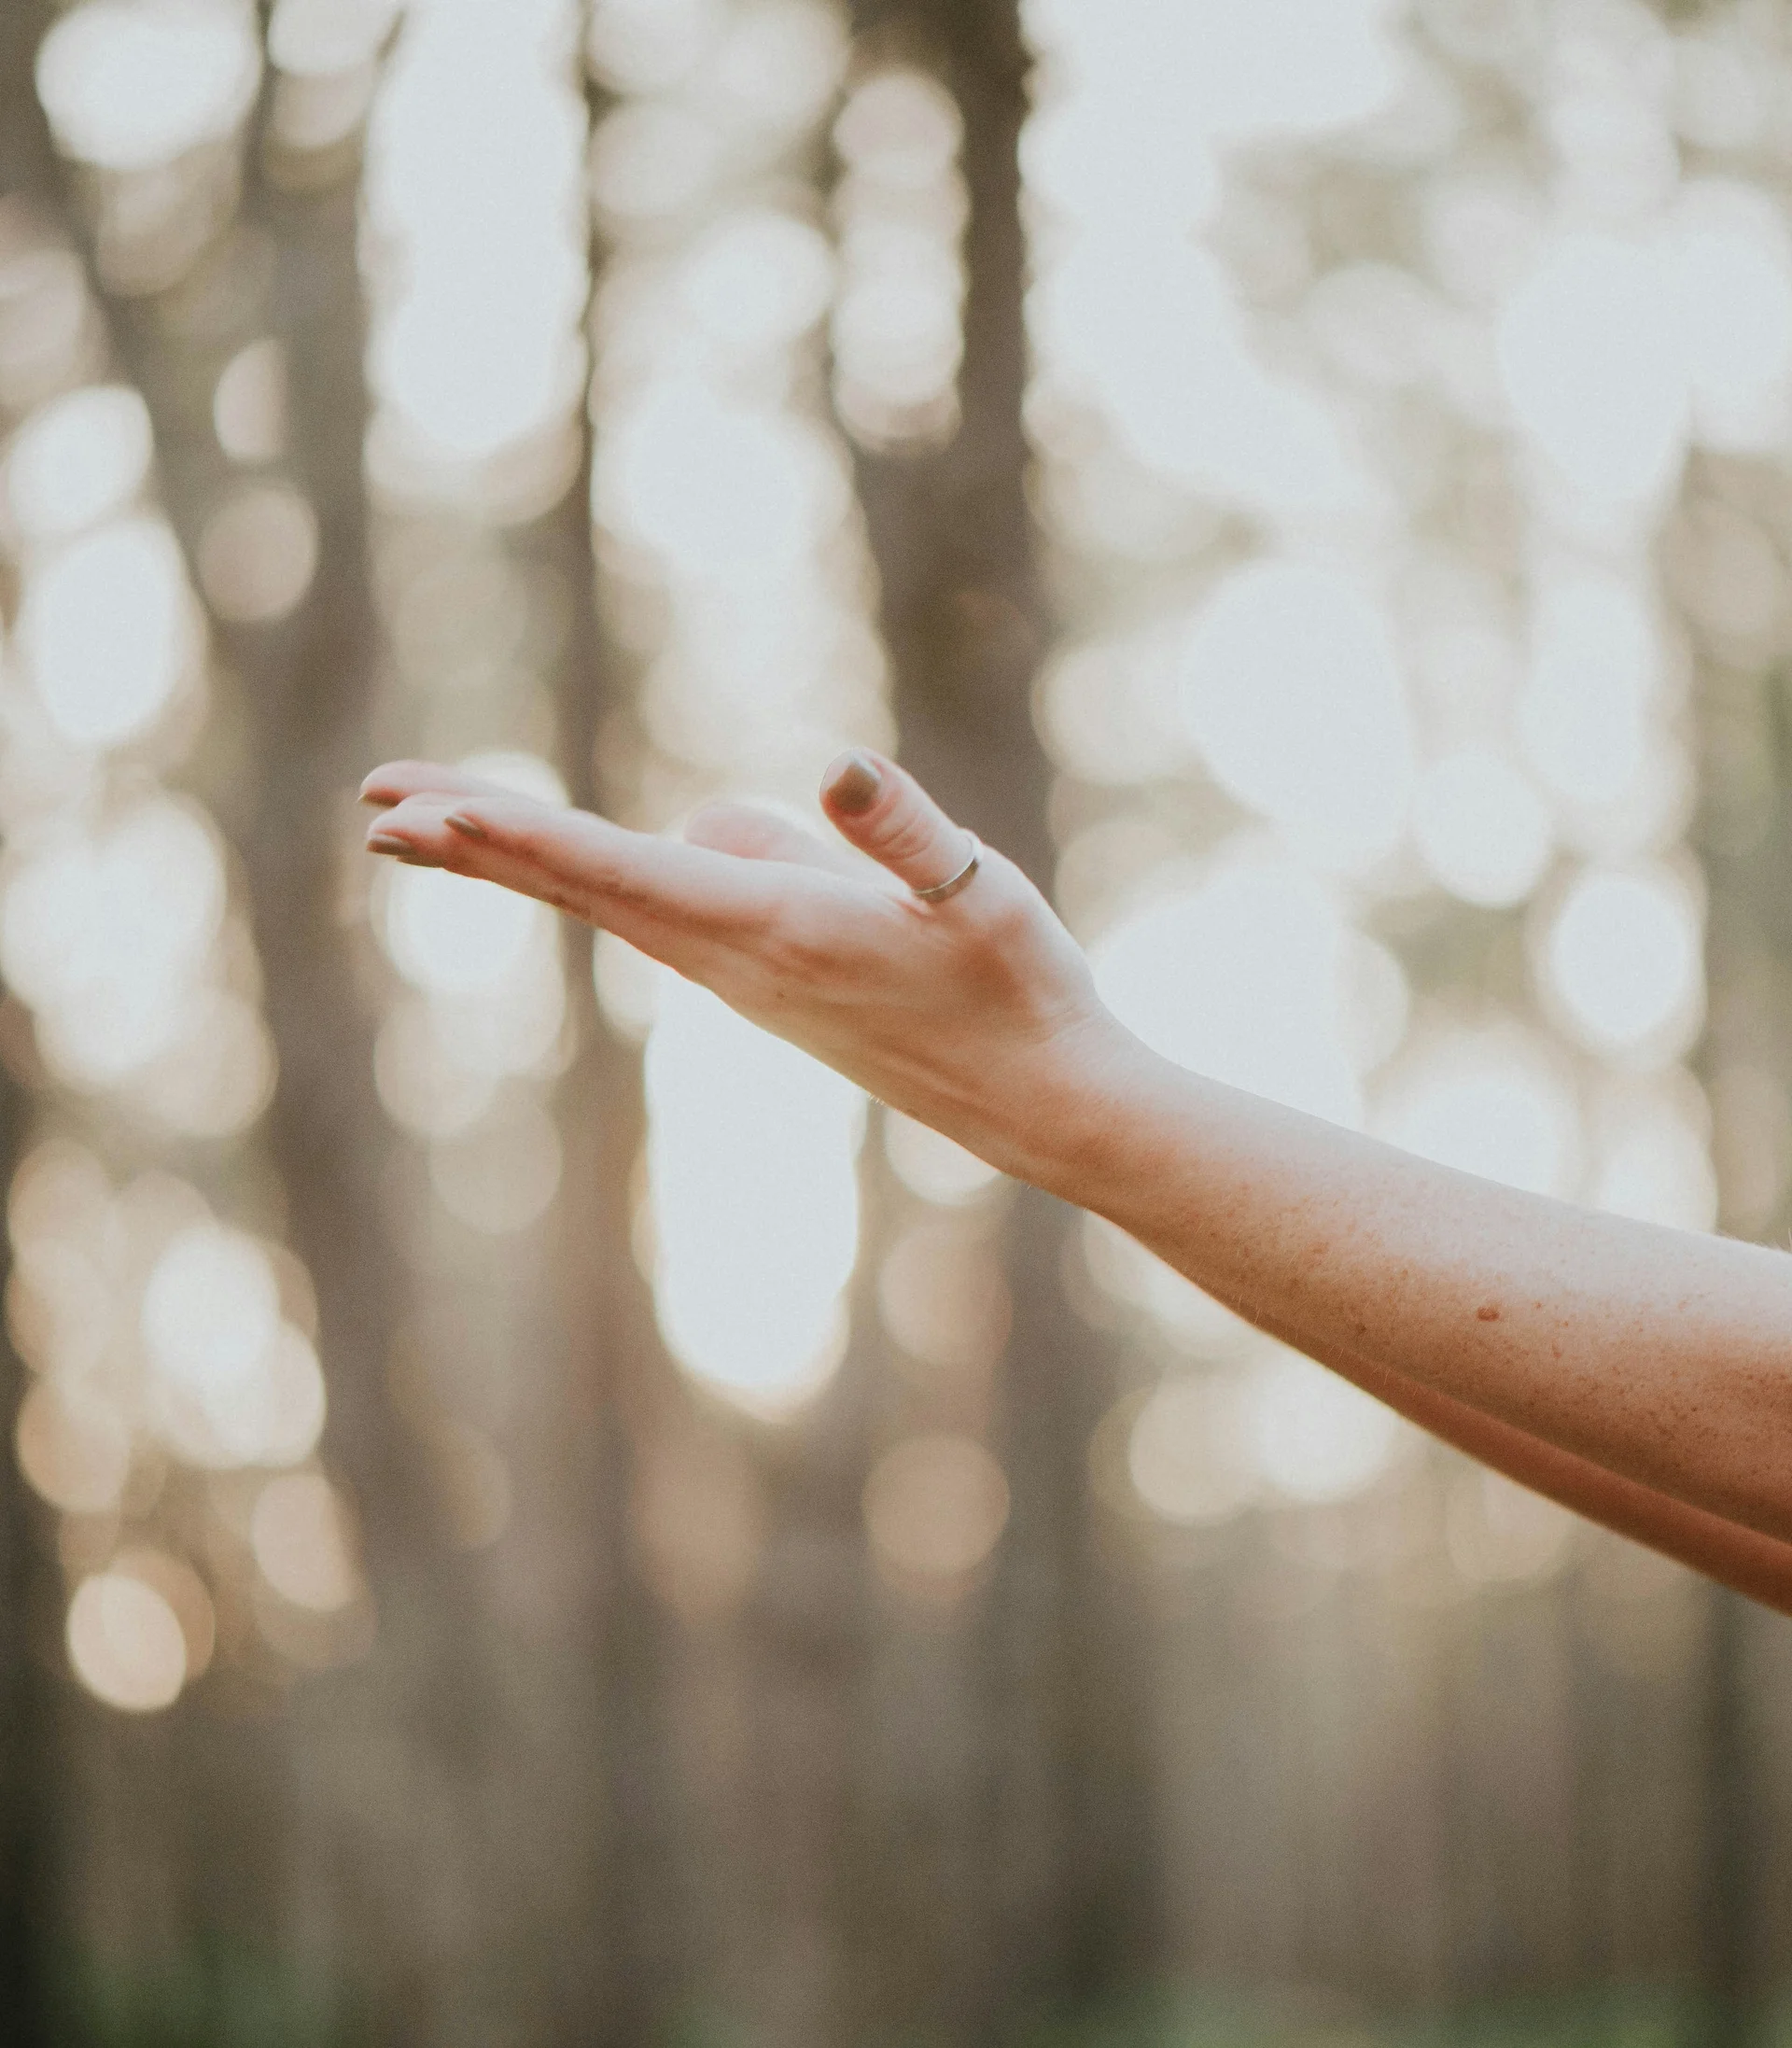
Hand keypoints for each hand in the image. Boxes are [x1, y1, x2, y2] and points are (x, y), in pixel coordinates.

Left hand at [360, 750, 1127, 1181]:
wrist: (1040, 1101)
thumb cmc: (1020, 992)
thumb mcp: (979, 895)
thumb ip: (905, 834)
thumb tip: (835, 768)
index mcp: (777, 929)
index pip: (624, 873)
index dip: (522, 837)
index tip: (427, 814)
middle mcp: (738, 961)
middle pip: (583, 889)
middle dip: (477, 844)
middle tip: (375, 808)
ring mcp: (746, 978)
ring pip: (611, 901)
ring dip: (520, 859)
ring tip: (435, 822)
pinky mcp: (767, 982)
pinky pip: (658, 913)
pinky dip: (590, 878)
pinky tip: (592, 861)